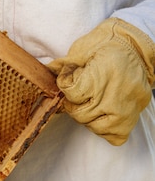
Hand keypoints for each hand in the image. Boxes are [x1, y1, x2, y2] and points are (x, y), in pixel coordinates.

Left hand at [47, 18, 154, 144]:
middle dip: (73, 103)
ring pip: (92, 126)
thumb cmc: (106, 45)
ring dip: (87, 116)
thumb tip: (42, 74)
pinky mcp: (131, 118)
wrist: (137, 48)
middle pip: (78, 113)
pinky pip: (112, 135)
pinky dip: (104, 128)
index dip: (64, 85)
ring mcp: (124, 110)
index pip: (70, 93)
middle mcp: (113, 96)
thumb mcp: (81, 50)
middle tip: (79, 92)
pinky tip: (102, 113)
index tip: (69, 77)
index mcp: (100, 76)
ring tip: (91, 102)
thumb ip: (62, 66)